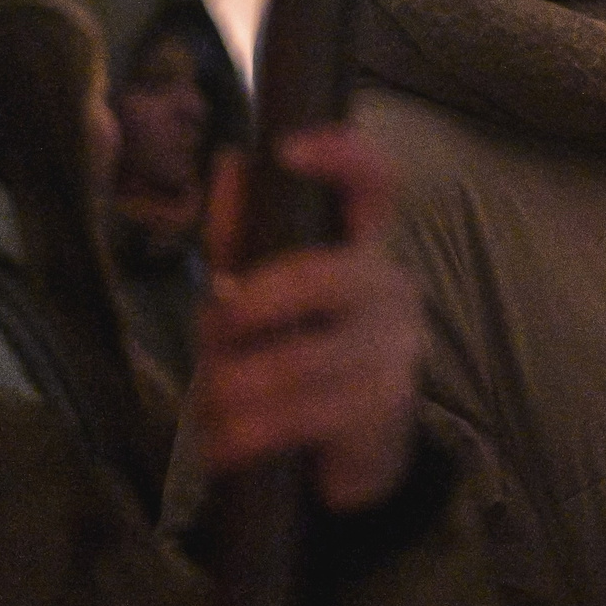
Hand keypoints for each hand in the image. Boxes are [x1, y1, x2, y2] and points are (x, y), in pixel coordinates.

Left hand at [196, 127, 425, 510]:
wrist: (352, 454)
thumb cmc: (301, 355)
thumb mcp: (266, 293)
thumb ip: (243, 234)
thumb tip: (231, 161)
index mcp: (364, 246)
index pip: (376, 183)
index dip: (342, 155)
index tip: (287, 151)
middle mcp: (391, 288)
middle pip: (323, 274)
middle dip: (248, 307)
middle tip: (212, 334)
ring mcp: (394, 351)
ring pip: (298, 359)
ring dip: (234, 386)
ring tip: (210, 406)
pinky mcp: (383, 412)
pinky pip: (301, 416)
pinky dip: (246, 433)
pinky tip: (224, 444)